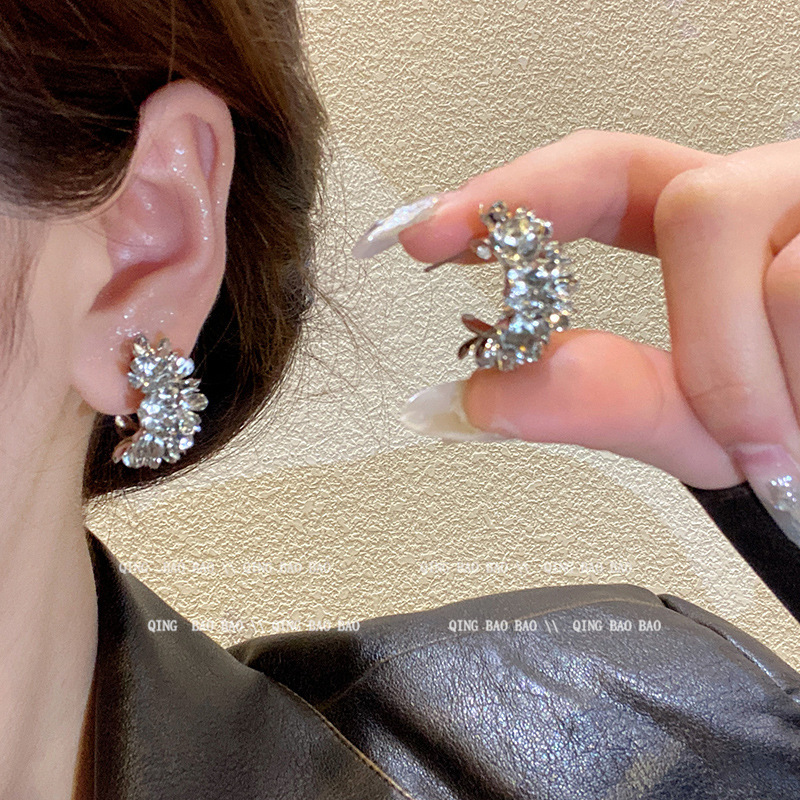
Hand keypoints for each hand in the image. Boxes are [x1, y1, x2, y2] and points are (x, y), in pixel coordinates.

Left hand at [394, 129, 799, 490]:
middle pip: (696, 206)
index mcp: (724, 228)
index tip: (429, 232)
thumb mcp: (706, 424)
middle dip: (703, 346)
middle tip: (734, 436)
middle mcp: (788, 196)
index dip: (515, 192)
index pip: (605, 169)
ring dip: (771, 391)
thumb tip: (471, 398)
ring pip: (777, 271)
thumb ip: (599, 400)